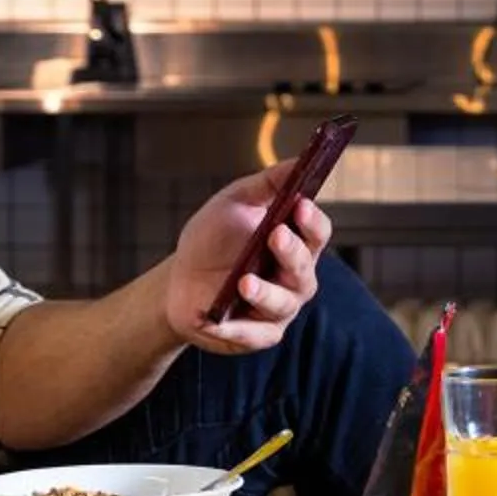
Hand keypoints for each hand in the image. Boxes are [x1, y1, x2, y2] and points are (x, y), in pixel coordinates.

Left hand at [165, 164, 330, 354]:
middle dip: (291, 253)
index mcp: (296, 244)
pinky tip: (218, 318)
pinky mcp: (256, 335)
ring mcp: (278, 309)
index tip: (300, 204)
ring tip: (244, 282)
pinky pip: (253, 335)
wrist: (179, 280)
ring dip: (265, 292)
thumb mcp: (235, 202)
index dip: (312, 221)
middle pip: (305, 269)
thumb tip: (299, 160)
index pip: (317, 233)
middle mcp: (295, 278)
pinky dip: (235, 329)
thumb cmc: (214, 239)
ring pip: (283, 304)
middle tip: (275, 235)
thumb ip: (267, 183)